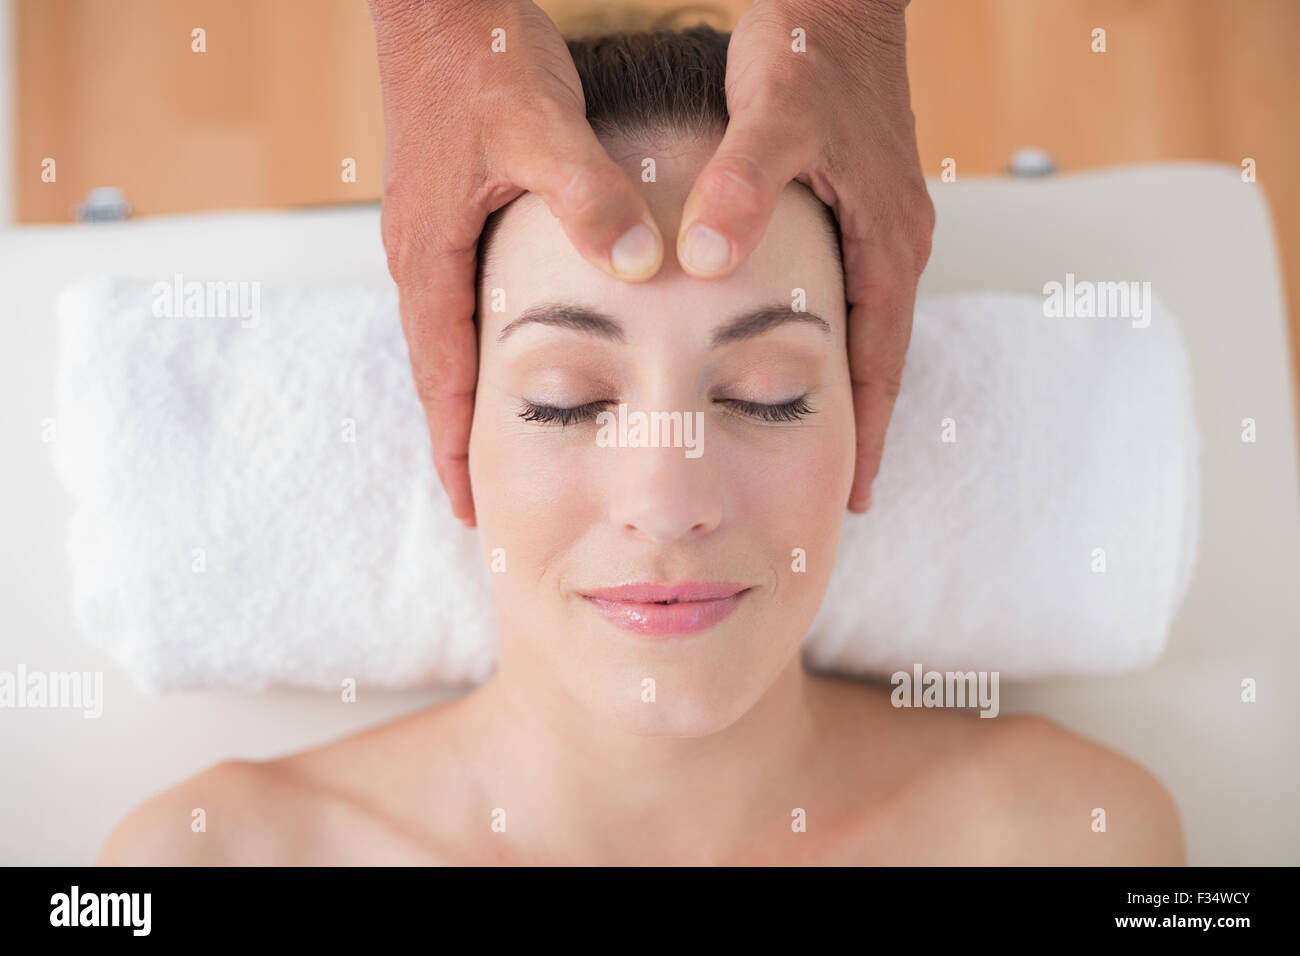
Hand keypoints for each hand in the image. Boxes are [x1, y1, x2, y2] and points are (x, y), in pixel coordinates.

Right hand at [366, 0, 664, 525]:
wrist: (439, 1)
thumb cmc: (483, 58)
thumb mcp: (542, 125)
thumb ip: (590, 197)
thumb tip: (641, 266)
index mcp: (431, 254)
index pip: (440, 377)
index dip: (458, 444)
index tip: (472, 506)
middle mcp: (420, 255)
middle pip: (435, 373)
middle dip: (456, 437)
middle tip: (479, 499)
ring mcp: (429, 236)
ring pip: (446, 341)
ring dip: (465, 397)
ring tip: (493, 449)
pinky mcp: (446, 212)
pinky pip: (457, 303)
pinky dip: (477, 346)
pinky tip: (508, 359)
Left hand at [676, 0, 934, 511]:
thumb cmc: (809, 51)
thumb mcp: (772, 116)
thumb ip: (741, 187)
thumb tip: (706, 260)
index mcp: (885, 239)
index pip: (882, 361)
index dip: (866, 429)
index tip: (853, 492)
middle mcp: (891, 240)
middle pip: (879, 356)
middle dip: (857, 422)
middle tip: (830, 485)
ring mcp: (877, 224)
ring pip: (862, 327)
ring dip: (842, 383)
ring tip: (810, 439)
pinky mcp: (855, 204)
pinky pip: (845, 290)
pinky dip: (825, 333)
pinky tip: (794, 352)